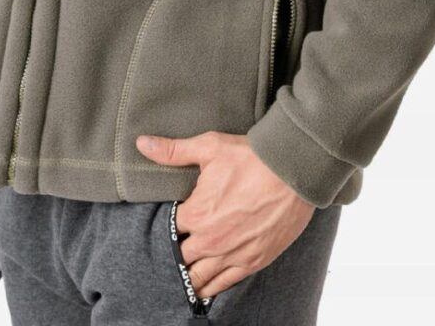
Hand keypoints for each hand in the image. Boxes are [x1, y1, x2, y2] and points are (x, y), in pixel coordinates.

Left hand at [135, 130, 314, 298]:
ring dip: (190, 275)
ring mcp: (233, 255)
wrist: (293, 172)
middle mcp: (212, 241)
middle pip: (181, 257)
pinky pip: (225, 284)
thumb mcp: (209, 147)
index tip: (170, 219)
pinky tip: (204, 289)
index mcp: (197, 214)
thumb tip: (142, 144)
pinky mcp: (253, 261)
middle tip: (176, 245)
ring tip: (183, 272)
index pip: (169, 229)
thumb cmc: (251, 157)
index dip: (167, 224)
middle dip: (176, 251)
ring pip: (199, 278)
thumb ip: (173, 151)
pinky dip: (212, 287)